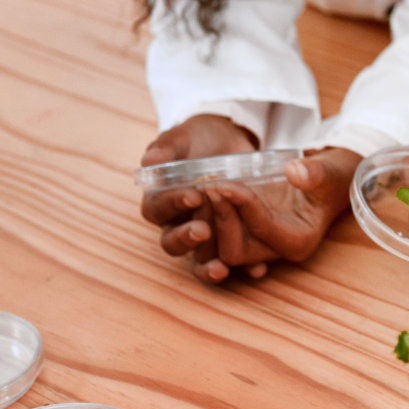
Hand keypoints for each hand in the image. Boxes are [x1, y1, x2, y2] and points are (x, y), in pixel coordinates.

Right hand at [138, 114, 257, 280]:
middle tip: (203, 230)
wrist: (227, 140)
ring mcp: (205, 233)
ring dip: (208, 267)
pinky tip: (258, 270)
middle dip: (186, 239)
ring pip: (198, 259)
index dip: (172, 204)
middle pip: (172, 242)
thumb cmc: (197, 139)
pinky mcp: (230, 238)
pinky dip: (244, 269)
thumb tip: (150, 161)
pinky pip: (234, 259)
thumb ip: (165, 148)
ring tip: (222, 268)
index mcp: (161, 200)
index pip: (158, 209)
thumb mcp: (182, 137)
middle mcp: (179, 223)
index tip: (193, 195)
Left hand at [192, 148, 361, 282]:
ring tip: (201, 192)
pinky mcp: (246, 233)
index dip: (241, 206)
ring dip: (206, 224)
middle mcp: (275, 249)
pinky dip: (207, 221)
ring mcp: (258, 243)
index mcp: (298, 241)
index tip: (225, 183)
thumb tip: (295, 171)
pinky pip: (217, 238)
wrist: (331, 179)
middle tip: (210, 188)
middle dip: (219, 221)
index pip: (261, 229)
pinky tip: (201, 197)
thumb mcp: (329, 170)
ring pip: (219, 249)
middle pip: (234, 251)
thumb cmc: (333, 176)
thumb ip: (314, 172)